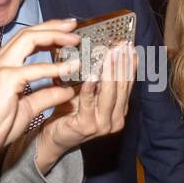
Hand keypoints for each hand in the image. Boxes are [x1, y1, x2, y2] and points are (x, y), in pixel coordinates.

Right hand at [0, 18, 80, 162]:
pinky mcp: (5, 79)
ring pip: (29, 40)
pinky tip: (70, 68)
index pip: (25, 39)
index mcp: (0, 65)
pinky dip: (54, 67)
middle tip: (74, 26)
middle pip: (27, 33)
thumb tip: (67, 90)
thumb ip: (46, 96)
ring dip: (54, 37)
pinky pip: (34, 69)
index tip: (66, 31)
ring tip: (75, 40)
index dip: (46, 32)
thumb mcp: (27, 107)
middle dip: (52, 26)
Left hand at [35, 41, 136, 171]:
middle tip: (120, 45)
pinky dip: (90, 88)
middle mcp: (116, 119)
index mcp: (119, 110)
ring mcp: (103, 125)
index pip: (128, 83)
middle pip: (121, 87)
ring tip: (109, 54)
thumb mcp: (87, 92)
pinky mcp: (86, 126)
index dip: (129, 64)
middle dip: (121, 64)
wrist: (54, 136)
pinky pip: (89, 103)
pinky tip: (91, 75)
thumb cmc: (69, 111)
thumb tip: (102, 51)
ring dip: (109, 72)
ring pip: (109, 94)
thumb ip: (97, 79)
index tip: (129, 46)